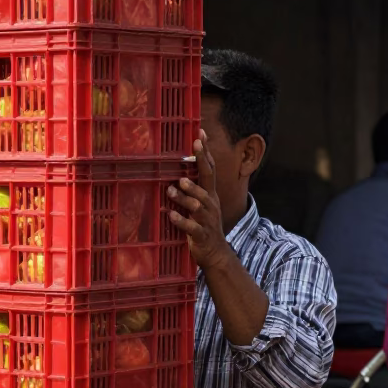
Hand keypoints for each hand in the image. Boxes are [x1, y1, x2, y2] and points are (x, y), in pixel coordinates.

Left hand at [166, 131, 228, 268]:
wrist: (215, 254)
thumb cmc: (203, 226)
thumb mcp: (200, 206)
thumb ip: (191, 191)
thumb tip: (177, 174)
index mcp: (210, 195)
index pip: (209, 169)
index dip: (205, 152)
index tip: (199, 134)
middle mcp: (211, 204)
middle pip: (208, 180)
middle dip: (201, 163)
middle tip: (192, 149)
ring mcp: (207, 219)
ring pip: (198, 204)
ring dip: (185, 196)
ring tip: (172, 188)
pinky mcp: (201, 234)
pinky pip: (192, 226)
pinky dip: (181, 220)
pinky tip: (171, 215)